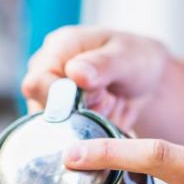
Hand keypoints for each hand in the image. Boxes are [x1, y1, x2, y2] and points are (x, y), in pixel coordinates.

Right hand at [21, 26, 169, 132]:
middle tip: (110, 97)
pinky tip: (107, 114)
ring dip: (89, 122)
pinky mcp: (59, 117)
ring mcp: (50, 96)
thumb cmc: (135, 60)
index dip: (63, 99)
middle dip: (82, 111)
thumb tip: (74, 72)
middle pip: (44, 109)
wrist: (146, 82)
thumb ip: (102, 64)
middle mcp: (46, 71)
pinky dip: (91, 131)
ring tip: (110, 103)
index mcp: (58, 46)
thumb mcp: (127, 57)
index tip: (98, 95)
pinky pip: (68, 137)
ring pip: (56, 127)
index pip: (37, 83)